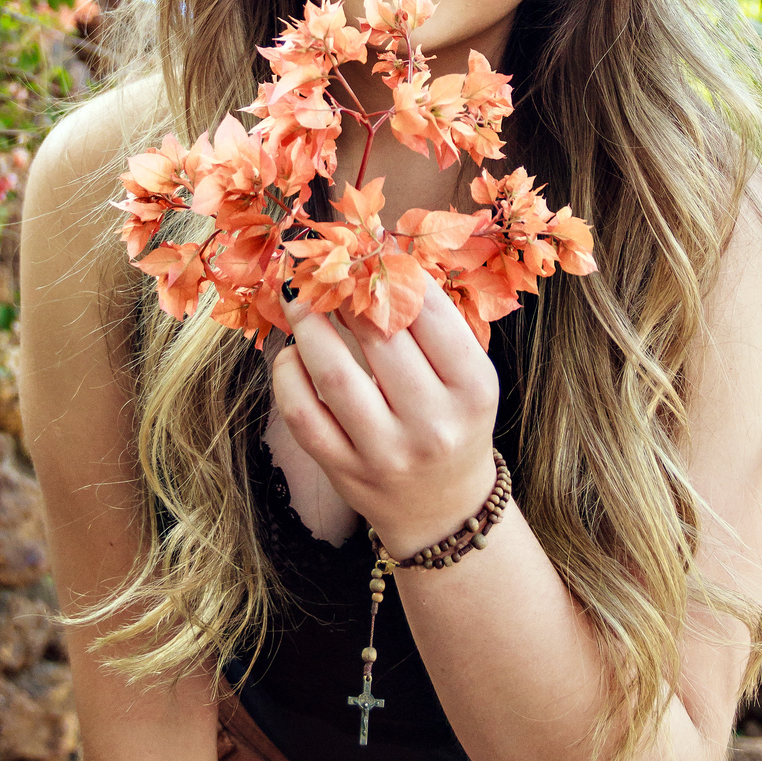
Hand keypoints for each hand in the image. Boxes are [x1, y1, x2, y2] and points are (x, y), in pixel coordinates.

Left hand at [271, 280, 499, 558]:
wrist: (444, 508)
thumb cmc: (454, 422)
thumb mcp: (467, 376)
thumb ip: (433, 325)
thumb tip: (380, 257)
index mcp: (473, 390)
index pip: (430, 314)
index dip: (395, 273)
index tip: (372, 252)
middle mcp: (433, 423)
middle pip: (380, 337)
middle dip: (347, 293)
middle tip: (329, 270)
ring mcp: (386, 452)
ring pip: (334, 374)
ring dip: (309, 326)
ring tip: (300, 302)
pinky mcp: (345, 471)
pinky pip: (303, 414)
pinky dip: (288, 375)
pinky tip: (292, 354)